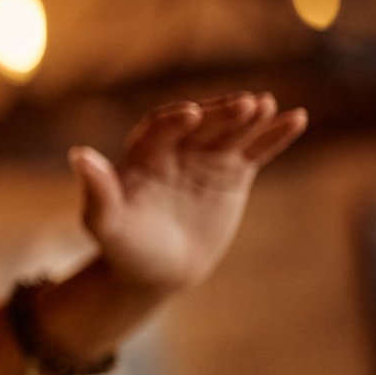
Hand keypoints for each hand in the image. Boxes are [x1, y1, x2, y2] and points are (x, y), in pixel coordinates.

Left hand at [70, 92, 305, 294]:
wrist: (158, 271)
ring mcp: (206, 158)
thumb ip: (97, 191)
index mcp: (142, 154)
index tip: (191, 114)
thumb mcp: (106, 223)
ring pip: (230, 132)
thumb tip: (78, 155)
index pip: (159, 128)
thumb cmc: (124, 247)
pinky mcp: (232, 172)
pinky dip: (275, 135)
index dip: (175, 120)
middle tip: (245, 104)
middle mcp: (175, 149)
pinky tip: (297, 118)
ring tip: (267, 104)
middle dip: (220, 114)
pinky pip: (257, 149)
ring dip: (249, 118)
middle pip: (201, 124)